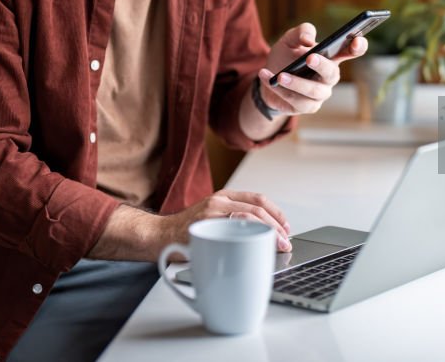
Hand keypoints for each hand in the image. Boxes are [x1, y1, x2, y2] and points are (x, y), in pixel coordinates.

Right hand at [167, 189, 291, 252]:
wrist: (159, 235)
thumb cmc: (187, 232)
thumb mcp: (213, 218)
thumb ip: (233, 221)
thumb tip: (264, 236)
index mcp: (224, 196)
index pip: (258, 199)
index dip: (276, 213)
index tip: (286, 227)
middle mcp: (219, 200)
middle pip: (257, 209)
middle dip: (276, 227)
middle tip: (285, 242)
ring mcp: (211, 212)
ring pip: (249, 218)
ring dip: (267, 233)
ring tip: (277, 246)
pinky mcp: (204, 227)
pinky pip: (232, 230)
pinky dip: (248, 239)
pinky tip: (256, 248)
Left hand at [258, 22, 367, 115]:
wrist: (268, 78)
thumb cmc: (285, 56)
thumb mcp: (289, 39)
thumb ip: (301, 32)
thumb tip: (309, 40)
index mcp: (331, 57)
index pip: (350, 51)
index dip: (358, 47)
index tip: (357, 40)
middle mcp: (329, 77)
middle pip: (332, 74)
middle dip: (322, 66)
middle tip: (310, 58)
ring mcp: (320, 94)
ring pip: (313, 92)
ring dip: (296, 83)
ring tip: (280, 75)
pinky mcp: (307, 107)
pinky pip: (296, 101)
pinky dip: (279, 90)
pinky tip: (267, 77)